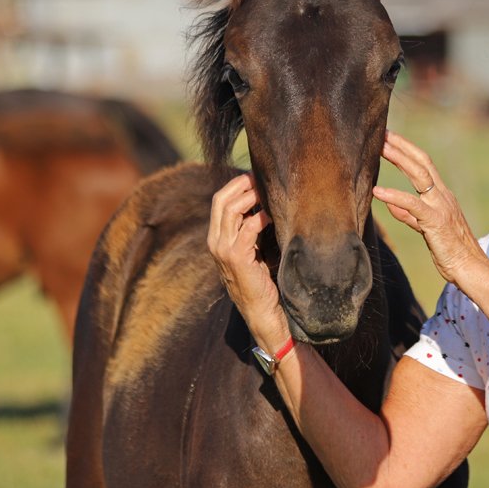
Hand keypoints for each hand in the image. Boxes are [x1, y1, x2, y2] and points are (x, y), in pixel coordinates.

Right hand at [207, 173, 287, 346]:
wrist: (261, 312)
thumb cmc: (262, 280)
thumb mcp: (252, 250)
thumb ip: (250, 229)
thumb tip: (264, 202)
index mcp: (216, 238)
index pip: (219, 200)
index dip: (236, 184)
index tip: (255, 175)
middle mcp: (215, 242)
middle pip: (221, 200)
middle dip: (242, 184)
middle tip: (263, 177)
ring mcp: (223, 250)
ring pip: (231, 210)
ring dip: (251, 197)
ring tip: (268, 191)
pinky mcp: (237, 258)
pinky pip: (248, 228)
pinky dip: (261, 217)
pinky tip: (273, 215)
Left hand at [372, 130, 485, 284]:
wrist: (470, 268)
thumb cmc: (450, 251)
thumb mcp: (426, 229)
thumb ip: (409, 215)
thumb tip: (390, 203)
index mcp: (441, 196)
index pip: (424, 165)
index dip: (406, 149)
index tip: (388, 138)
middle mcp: (443, 196)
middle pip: (422, 162)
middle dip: (401, 145)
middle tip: (381, 132)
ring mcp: (441, 206)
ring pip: (420, 175)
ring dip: (399, 159)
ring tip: (379, 148)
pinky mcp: (436, 221)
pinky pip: (413, 204)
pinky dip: (394, 196)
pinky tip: (377, 191)